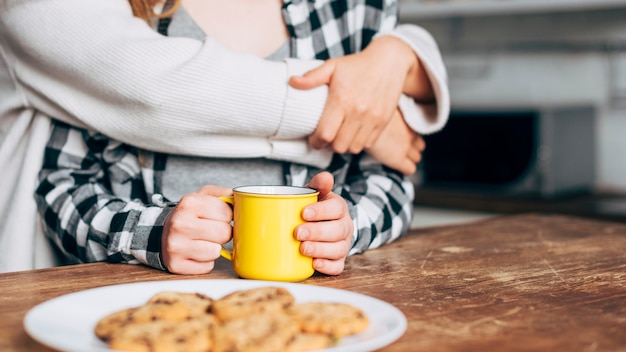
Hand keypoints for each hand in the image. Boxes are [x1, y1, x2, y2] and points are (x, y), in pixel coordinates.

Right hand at [161, 185, 232, 273]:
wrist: (163, 233)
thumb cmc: (189, 216)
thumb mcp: (202, 197)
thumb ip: (223, 194)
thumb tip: (241, 198)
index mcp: (189, 203)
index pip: (227, 213)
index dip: (227, 216)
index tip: (217, 217)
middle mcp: (180, 223)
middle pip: (224, 233)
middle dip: (223, 233)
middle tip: (211, 231)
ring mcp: (176, 246)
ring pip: (216, 252)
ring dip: (214, 248)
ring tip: (203, 241)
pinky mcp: (176, 265)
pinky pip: (207, 267)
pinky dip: (205, 262)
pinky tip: (196, 253)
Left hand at [289, 36, 431, 154]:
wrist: (389, 61)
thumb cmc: (357, 65)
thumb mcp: (332, 66)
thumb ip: (312, 77)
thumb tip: (292, 81)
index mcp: (342, 99)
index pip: (325, 134)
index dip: (316, 141)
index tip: (313, 138)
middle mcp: (358, 111)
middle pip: (339, 145)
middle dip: (328, 145)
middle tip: (325, 137)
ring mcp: (373, 118)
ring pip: (353, 148)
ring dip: (344, 145)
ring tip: (338, 136)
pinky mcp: (383, 122)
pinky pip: (368, 144)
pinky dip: (358, 143)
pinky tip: (352, 134)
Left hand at [295, 172, 352, 275]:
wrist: (318, 225)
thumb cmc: (313, 208)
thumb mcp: (314, 193)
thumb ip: (318, 185)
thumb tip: (326, 176)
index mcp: (339, 208)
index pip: (336, 208)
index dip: (322, 211)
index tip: (304, 213)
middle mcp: (345, 226)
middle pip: (338, 230)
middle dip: (317, 232)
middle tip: (298, 232)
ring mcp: (343, 245)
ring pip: (339, 249)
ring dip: (321, 250)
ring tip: (303, 249)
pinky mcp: (339, 260)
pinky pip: (338, 267)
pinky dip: (328, 267)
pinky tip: (315, 264)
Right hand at [365, 108, 425, 175]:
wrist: (361, 123)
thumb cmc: (367, 113)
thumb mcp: (380, 109)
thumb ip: (385, 114)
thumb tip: (380, 112)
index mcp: (405, 120)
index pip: (416, 132)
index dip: (410, 138)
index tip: (401, 139)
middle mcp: (409, 134)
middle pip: (420, 146)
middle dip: (411, 149)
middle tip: (398, 150)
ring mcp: (405, 147)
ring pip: (417, 158)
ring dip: (409, 159)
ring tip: (396, 159)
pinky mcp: (398, 159)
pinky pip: (410, 169)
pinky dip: (406, 170)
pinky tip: (397, 168)